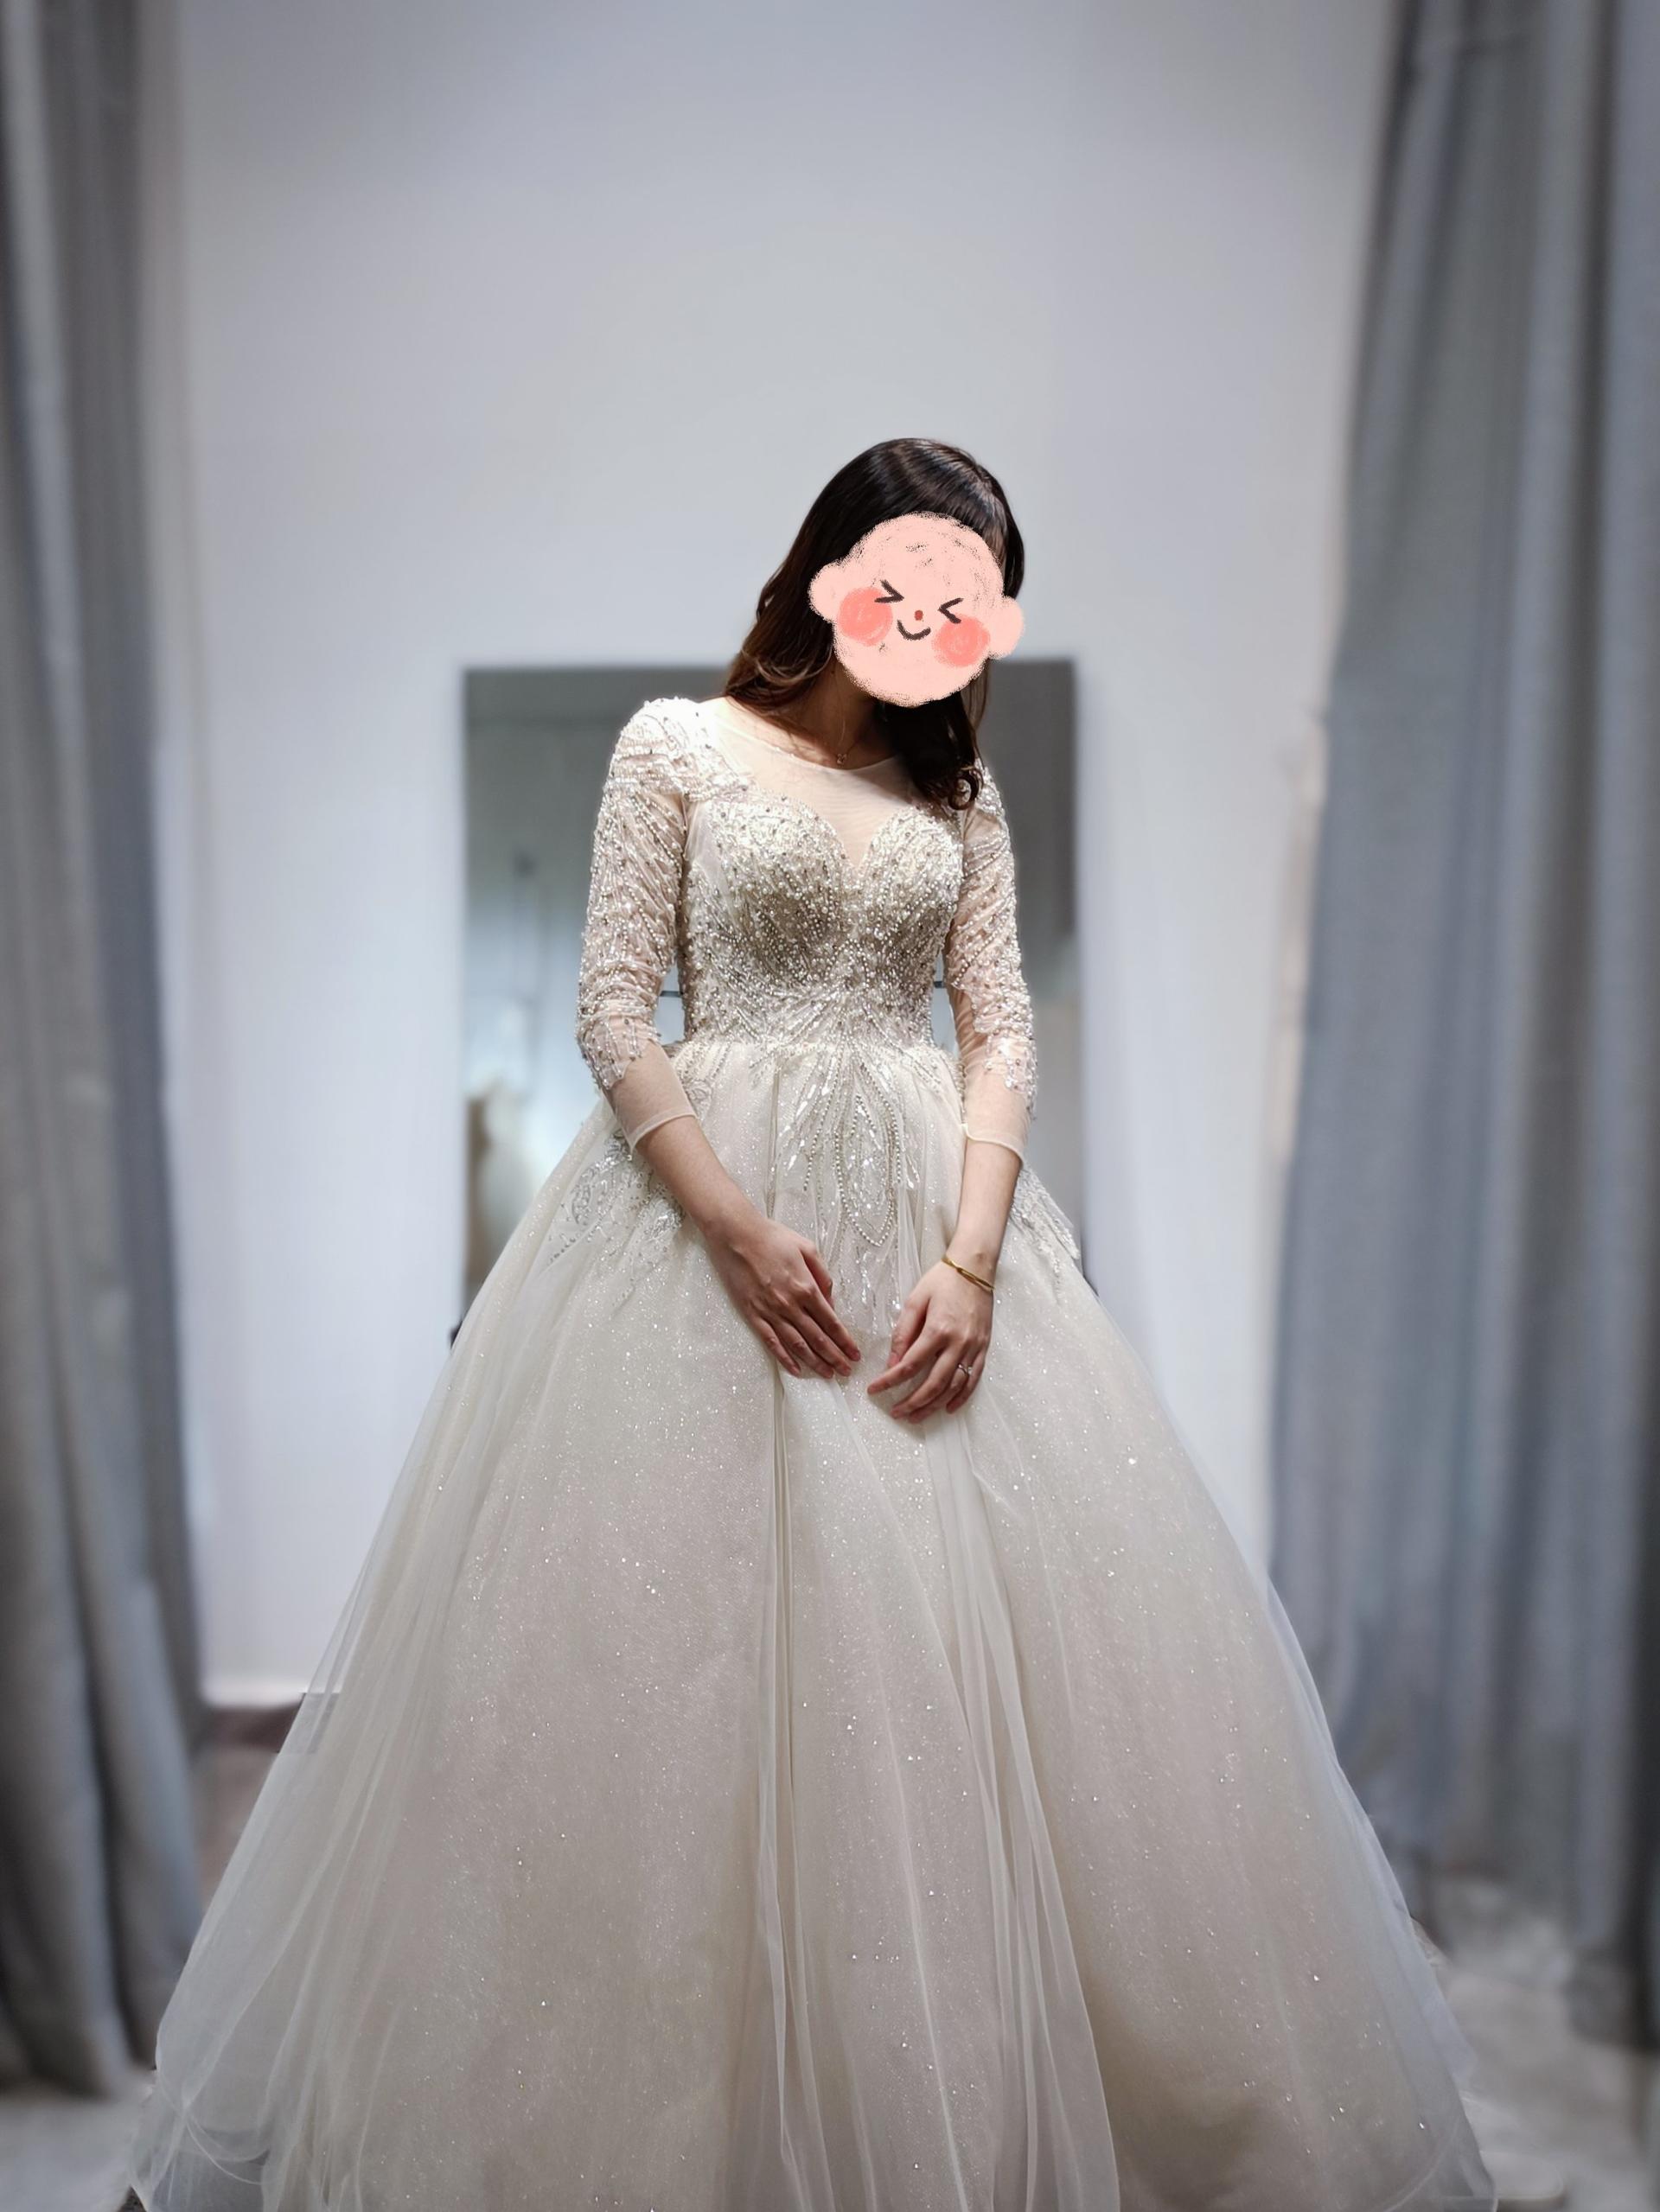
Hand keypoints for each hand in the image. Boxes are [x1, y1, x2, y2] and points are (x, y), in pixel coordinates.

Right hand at [705, 1204, 861, 1379]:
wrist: (737, 1235)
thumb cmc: (773, 1238)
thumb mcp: (807, 1248)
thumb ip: (822, 1276)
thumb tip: (830, 1302)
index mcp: (806, 1287)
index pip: (831, 1322)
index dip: (845, 1341)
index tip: (855, 1354)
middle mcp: (790, 1304)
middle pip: (817, 1338)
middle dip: (835, 1357)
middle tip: (847, 1371)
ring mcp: (770, 1312)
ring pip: (797, 1345)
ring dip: (814, 1362)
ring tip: (828, 1374)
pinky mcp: (753, 1314)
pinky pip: (771, 1342)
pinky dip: (784, 1358)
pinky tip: (796, 1370)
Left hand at [866, 1258, 991, 1419]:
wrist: (975, 1268)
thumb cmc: (942, 1281)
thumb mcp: (915, 1301)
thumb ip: (903, 1333)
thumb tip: (892, 1363)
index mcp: (938, 1329)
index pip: (909, 1365)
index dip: (890, 1381)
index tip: (874, 1390)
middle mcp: (958, 1343)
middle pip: (933, 1384)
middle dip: (912, 1402)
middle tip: (896, 1412)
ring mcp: (974, 1348)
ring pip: (953, 1387)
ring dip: (933, 1406)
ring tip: (916, 1416)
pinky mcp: (984, 1349)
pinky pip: (973, 1380)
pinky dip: (960, 1398)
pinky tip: (946, 1408)